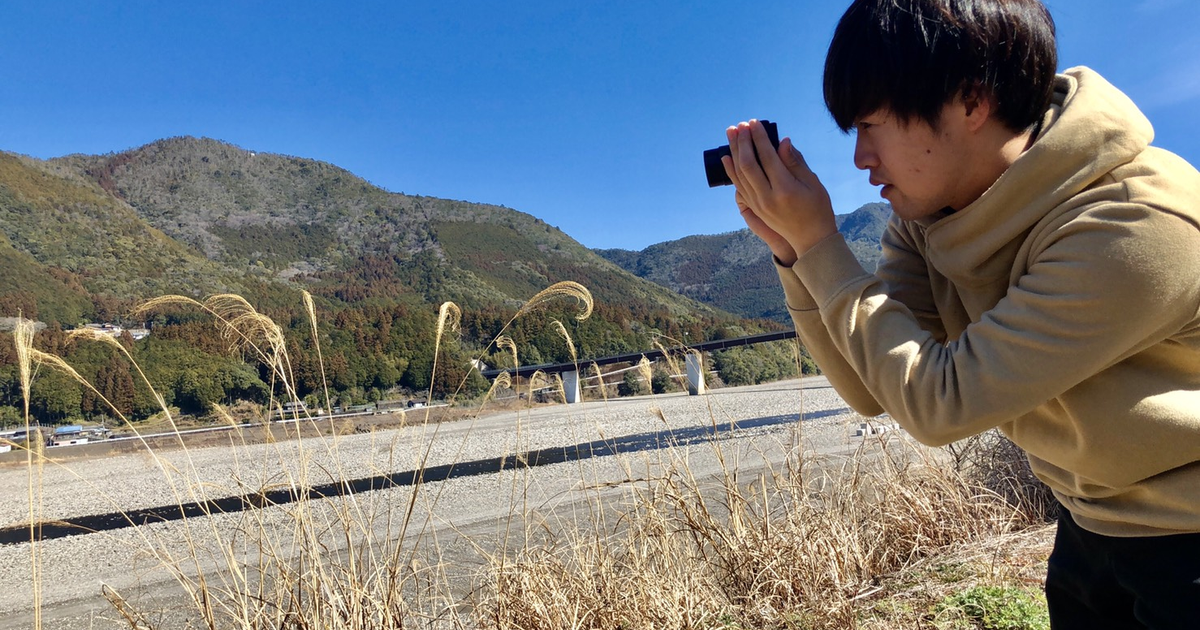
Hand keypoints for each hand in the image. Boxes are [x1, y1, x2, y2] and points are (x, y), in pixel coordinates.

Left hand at [721, 120, 837, 260]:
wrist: (810, 239)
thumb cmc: (818, 208)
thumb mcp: (813, 183)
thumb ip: (795, 162)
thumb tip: (782, 141)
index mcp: (785, 189)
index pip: (767, 157)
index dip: (759, 138)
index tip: (754, 122)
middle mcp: (767, 197)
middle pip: (748, 164)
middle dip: (742, 141)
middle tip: (740, 124)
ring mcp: (758, 204)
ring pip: (740, 174)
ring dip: (734, 152)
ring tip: (731, 133)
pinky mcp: (754, 209)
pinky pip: (738, 186)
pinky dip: (731, 171)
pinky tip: (726, 157)